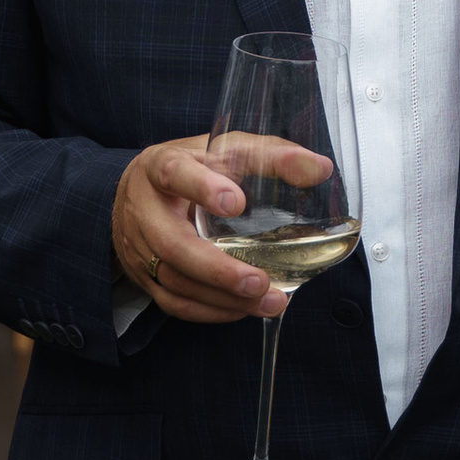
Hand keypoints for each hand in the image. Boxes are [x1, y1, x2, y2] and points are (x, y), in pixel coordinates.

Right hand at [109, 133, 332, 325]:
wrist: (140, 191)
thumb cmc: (193, 167)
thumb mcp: (226, 149)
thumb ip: (271, 155)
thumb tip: (320, 169)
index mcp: (160, 166)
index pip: (174, 173)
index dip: (201, 188)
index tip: (236, 203)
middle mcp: (143, 208)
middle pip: (171, 244)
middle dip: (217, 269)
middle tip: (259, 282)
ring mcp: (139, 246)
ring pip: (174, 280)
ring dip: (222, 297)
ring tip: (270, 301)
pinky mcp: (144, 276)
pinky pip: (174, 302)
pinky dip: (211, 311)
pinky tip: (244, 309)